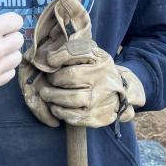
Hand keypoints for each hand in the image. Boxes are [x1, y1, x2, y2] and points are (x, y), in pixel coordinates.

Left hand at [17, 0, 145, 126]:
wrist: (120, 94)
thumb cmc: (96, 71)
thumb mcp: (91, 54)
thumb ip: (73, 49)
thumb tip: (45, 51)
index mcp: (100, 59)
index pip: (75, 52)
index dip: (57, 56)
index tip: (48, 60)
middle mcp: (103, 78)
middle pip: (68, 77)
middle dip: (53, 80)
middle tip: (48, 82)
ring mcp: (101, 99)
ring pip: (69, 99)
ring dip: (52, 97)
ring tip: (47, 94)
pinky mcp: (98, 117)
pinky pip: (73, 116)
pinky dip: (60, 112)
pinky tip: (57, 106)